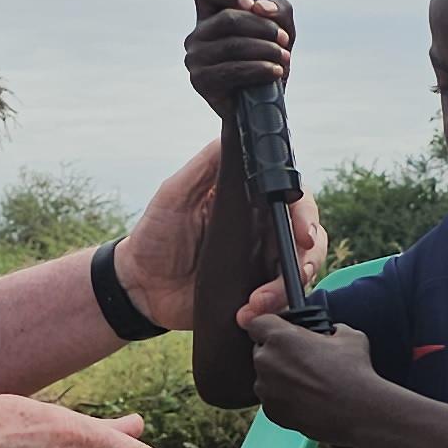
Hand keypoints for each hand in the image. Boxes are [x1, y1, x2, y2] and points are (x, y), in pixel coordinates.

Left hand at [114, 146, 328, 331]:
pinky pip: (279, 302)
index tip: (301, 234)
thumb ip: (206, 165)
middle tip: (297, 273)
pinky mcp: (255, 295)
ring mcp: (262, 265)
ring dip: (283, 290)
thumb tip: (235, 133)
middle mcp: (263, 232)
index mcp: (251, 203)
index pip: (294, 200)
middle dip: (306, 258)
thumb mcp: (175, 193)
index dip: (305, 215)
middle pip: (308, 239)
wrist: (139, 287)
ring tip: (256, 303)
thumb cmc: (155, 235)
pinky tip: (247, 314)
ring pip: (298, 273)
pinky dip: (270, 309)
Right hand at [184, 0, 294, 118]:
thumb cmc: (267, 62)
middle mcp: (197, 34)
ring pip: (232, 44)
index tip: (250, 4)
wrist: (259, 107)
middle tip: (284, 40)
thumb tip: (261, 7)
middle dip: (263, 27)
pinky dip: (259, 69)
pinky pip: (232, 70)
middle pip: (228, 18)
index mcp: (210, 15)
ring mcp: (195, 58)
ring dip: (266, 49)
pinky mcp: (200, 80)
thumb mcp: (280, 31)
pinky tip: (275, 72)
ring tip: (284, 58)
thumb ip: (278, 11)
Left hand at [241, 311, 387, 445]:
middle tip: (301, 359)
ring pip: (266, 376)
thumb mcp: (349, 336)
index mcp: (280, 337)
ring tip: (307, 383)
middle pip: (261, 350)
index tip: (281, 331)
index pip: (258, 323)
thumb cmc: (353, 372)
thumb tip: (332, 332)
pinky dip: (283, 397)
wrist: (357, 412)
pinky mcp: (270, 411)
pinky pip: (271, 398)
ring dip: (280, 376)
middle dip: (277, 352)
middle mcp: (266, 360)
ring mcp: (265, 388)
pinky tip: (306, 399)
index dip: (271, 326)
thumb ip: (331, 329)